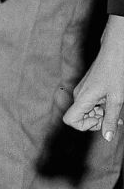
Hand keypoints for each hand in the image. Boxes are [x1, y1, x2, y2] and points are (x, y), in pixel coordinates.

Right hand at [63, 17, 123, 139]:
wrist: (116, 51)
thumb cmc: (116, 73)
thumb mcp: (116, 100)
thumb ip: (110, 119)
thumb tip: (106, 138)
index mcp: (82, 98)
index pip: (70, 120)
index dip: (85, 126)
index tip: (101, 120)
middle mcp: (78, 95)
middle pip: (80, 117)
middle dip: (98, 122)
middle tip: (116, 118)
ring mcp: (82, 90)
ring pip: (87, 110)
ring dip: (101, 114)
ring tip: (118, 110)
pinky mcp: (88, 87)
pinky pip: (90, 102)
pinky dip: (101, 106)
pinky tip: (114, 102)